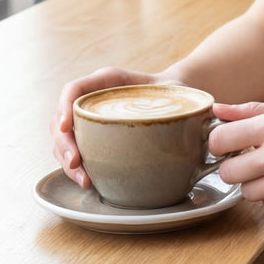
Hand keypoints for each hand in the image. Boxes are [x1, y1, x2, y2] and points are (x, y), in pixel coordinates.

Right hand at [52, 67, 171, 187]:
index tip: (65, 125)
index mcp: (106, 82)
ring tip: (84, 180)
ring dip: (67, 162)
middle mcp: (91, 101)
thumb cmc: (173, 91)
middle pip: (61, 121)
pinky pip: (75, 153)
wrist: (175, 98)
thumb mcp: (175, 88)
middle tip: (76, 162)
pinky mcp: (91, 140)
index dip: (64, 107)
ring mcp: (88, 122)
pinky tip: (88, 182)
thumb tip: (202, 114)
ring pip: (63, 141)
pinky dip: (77, 169)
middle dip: (64, 144)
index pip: (73, 90)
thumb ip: (179, 97)